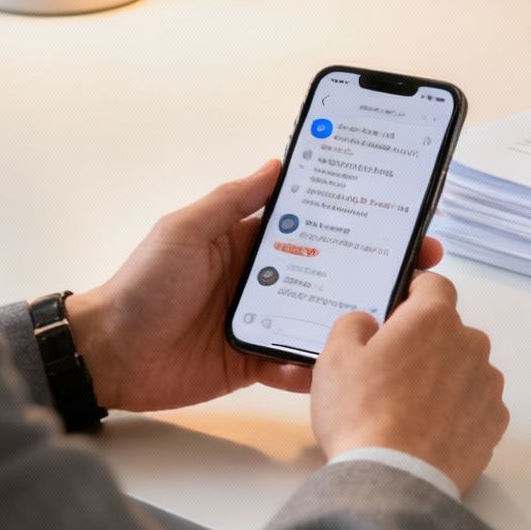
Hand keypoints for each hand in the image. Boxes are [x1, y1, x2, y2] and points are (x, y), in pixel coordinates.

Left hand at [65, 160, 446, 412]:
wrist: (110, 354)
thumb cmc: (140, 285)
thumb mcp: (184, 230)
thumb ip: (231, 201)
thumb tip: (277, 164)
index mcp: (249, 240)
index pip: (314, 222)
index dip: (355, 216)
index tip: (396, 209)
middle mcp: (264, 277)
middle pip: (333, 268)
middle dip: (376, 265)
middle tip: (420, 263)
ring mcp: (263, 319)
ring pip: (323, 316)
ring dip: (356, 316)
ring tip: (395, 315)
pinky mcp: (255, 361)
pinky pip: (296, 362)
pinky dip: (315, 365)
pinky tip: (338, 363)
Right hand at [311, 272, 508, 493]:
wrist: (394, 480)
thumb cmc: (363, 415)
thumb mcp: (335, 358)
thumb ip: (352, 325)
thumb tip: (367, 323)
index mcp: (432, 319)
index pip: (433, 283)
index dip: (414, 290)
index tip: (399, 304)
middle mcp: (470, 344)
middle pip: (448, 330)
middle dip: (423, 343)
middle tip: (389, 370)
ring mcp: (487, 385)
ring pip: (464, 368)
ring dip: (442, 378)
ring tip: (407, 407)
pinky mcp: (494, 422)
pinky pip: (475, 404)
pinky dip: (457, 411)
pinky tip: (428, 429)